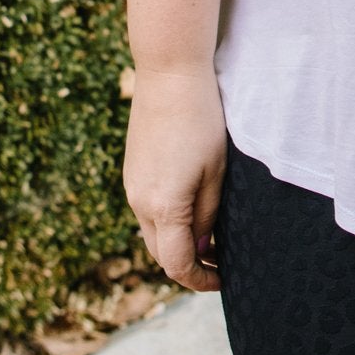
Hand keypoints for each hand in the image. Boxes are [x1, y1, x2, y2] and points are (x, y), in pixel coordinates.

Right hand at [123, 65, 227, 293]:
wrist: (169, 75)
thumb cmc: (202, 120)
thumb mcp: (216, 172)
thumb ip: (207, 215)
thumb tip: (202, 248)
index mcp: (163, 207)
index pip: (177, 264)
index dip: (200, 280)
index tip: (223, 280)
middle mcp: (139, 203)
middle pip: (160, 254)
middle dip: (189, 264)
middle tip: (221, 262)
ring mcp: (132, 187)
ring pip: (152, 233)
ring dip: (177, 242)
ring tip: (211, 236)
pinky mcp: (132, 172)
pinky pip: (147, 210)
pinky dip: (167, 222)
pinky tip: (191, 209)